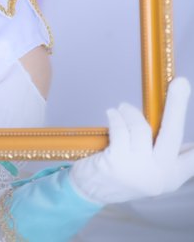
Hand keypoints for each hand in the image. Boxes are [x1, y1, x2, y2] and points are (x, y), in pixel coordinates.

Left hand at [70, 77, 193, 202]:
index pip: (193, 159)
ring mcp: (138, 170)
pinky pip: (121, 129)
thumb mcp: (150, 169)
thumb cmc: (124, 172)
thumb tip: (183, 133)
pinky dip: (117, 116)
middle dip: (177, 105)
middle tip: (180, 82)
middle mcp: (159, 176)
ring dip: (131, 112)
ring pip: (142, 128)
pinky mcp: (117, 162)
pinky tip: (112, 113)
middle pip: (173, 134)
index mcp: (171, 177)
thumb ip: (166, 153)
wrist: (90, 190)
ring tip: (123, 108)